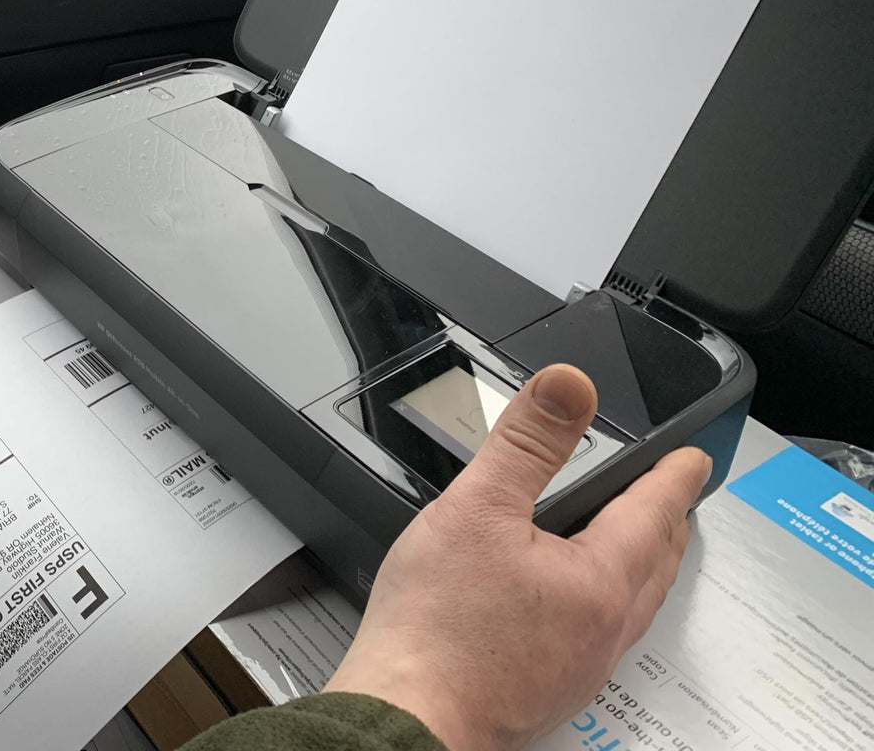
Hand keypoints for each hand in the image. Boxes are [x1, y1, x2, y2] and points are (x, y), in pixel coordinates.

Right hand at [324, 364, 711, 750]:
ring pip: (628, 606)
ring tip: (625, 544)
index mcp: (599, 582)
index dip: (674, 477)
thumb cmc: (435, 628)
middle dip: (666, 525)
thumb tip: (569, 387)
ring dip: (638, 566)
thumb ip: (525, 443)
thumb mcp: (476, 509)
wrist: (406, 714)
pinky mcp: (547, 689)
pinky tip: (566, 602)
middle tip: (671, 500)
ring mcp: (577, 667)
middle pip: (653, 566)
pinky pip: (595, 635)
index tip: (693, 461)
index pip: (653, 513)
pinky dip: (601, 602)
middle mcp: (601, 631)